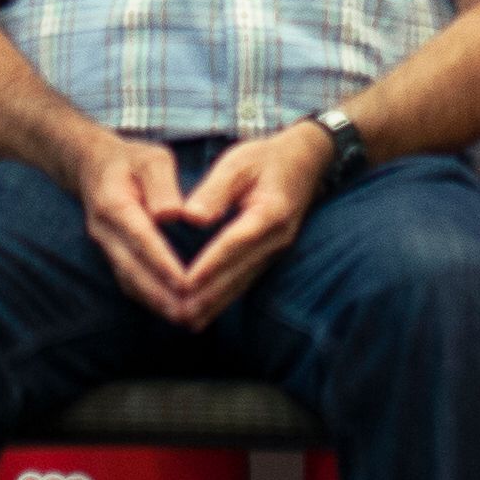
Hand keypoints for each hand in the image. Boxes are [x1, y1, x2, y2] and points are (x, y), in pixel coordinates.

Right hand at [64, 130, 212, 325]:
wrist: (94, 165)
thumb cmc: (132, 160)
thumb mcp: (151, 159)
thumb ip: (161, 184)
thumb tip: (170, 214)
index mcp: (114, 205)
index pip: (141, 240)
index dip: (163, 265)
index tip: (186, 284)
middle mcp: (105, 231)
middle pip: (131, 270)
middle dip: (160, 295)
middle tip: (190, 313)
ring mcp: (105, 246)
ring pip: (128, 281)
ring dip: (155, 303)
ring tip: (185, 319)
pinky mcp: (112, 255)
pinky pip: (129, 281)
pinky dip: (149, 298)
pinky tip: (171, 309)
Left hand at [151, 127, 331, 323]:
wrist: (303, 162)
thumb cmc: (265, 159)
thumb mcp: (238, 163)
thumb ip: (214, 190)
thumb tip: (191, 217)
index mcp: (269, 213)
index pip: (234, 244)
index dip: (209, 266)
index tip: (184, 283)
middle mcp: (276, 239)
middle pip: (237, 274)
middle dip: (206, 295)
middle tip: (176, 312)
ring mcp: (274, 252)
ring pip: (241, 284)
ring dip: (213, 303)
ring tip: (184, 320)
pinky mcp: (268, 257)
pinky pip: (243, 282)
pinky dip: (222, 297)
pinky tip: (203, 311)